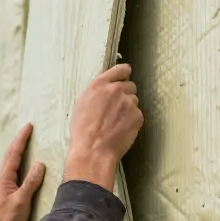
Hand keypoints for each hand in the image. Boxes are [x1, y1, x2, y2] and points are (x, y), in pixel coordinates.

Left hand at [0, 124, 45, 220]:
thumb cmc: (10, 219)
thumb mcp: (22, 200)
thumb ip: (31, 182)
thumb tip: (39, 163)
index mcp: (5, 177)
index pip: (14, 154)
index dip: (21, 139)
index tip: (29, 127)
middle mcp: (4, 178)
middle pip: (11, 155)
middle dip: (19, 141)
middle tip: (28, 129)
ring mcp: (6, 185)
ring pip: (12, 162)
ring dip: (18, 150)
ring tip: (26, 141)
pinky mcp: (10, 191)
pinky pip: (15, 170)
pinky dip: (20, 161)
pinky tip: (24, 164)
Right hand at [63, 63, 142, 190]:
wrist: (93, 151)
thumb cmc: (83, 131)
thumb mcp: (82, 103)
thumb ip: (97, 91)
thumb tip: (106, 87)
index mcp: (99, 85)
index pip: (121, 69)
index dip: (123, 74)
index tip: (124, 78)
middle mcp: (115, 90)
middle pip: (130, 85)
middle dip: (125, 94)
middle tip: (116, 108)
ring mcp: (128, 103)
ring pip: (134, 100)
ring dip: (128, 108)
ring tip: (116, 122)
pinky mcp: (137, 116)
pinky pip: (138, 114)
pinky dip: (132, 121)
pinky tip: (121, 129)